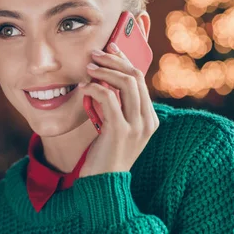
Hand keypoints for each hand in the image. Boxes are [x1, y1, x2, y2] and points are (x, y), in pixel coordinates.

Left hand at [78, 42, 158, 177]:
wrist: (103, 185)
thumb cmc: (105, 155)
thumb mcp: (115, 128)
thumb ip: (116, 107)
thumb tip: (105, 79)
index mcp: (149, 118)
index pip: (140, 79)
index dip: (124, 60)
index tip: (110, 48)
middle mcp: (147, 120)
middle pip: (135, 76)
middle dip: (114, 60)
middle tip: (94, 54)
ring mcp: (136, 126)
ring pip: (126, 83)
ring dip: (105, 71)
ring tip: (88, 67)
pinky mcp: (121, 131)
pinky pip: (109, 98)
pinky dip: (96, 88)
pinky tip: (85, 88)